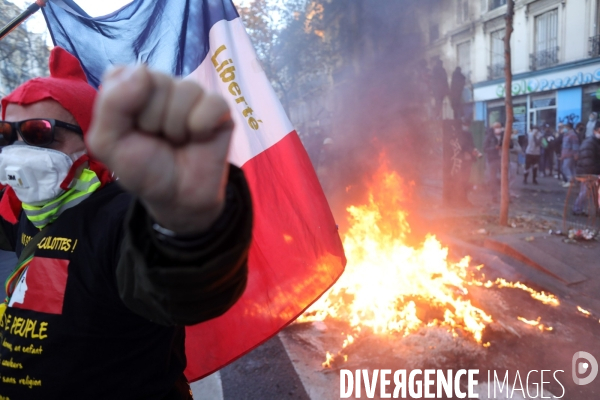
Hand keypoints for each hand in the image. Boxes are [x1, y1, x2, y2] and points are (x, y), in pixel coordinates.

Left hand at [87, 65, 233, 234]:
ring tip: (177, 141)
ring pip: (186, 90)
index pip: (123, 73)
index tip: (130, 129)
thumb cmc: (142, 168)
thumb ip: (112, 105)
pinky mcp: (219, 107)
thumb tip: (142, 71)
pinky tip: (199, 139)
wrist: (177, 198)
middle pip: (157, 81)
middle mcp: (162, 84)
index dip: (124, 106)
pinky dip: (202, 127)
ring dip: (177, 127)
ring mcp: (192, 94)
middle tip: (157, 139)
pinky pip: (212, 104)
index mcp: (130, 86)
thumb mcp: (108, 144)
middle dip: (153, 120)